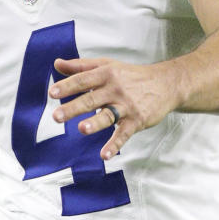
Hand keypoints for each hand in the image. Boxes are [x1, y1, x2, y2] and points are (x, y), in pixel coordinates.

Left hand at [49, 56, 181, 160]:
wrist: (165, 84)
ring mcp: (126, 106)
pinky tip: (104, 155)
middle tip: (57, 116)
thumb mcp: (107, 66)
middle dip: (74, 108)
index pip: (83, 80)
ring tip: (82, 129)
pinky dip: (115, 145)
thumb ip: (80, 66)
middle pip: (92, 99)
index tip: (52, 93)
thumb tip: (56, 64)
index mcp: (105, 74)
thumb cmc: (131, 76)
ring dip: (95, 123)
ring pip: (108, 115)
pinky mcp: (136, 121)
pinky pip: (124, 134)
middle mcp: (115, 89)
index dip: (67, 86)